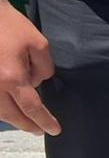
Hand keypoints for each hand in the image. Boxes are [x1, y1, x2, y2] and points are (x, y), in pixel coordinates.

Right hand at [0, 0, 60, 135]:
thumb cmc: (11, 26)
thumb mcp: (39, 44)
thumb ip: (43, 67)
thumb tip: (36, 82)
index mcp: (12, 78)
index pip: (31, 108)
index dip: (44, 121)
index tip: (54, 130)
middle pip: (11, 115)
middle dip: (27, 125)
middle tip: (39, 131)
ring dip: (12, 119)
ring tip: (26, 122)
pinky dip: (1, 108)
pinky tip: (8, 108)